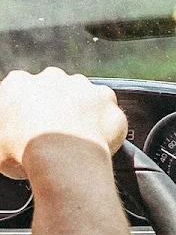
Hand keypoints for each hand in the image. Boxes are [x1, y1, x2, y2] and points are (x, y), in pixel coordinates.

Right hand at [0, 68, 127, 179]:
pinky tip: (97, 142)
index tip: (29, 129)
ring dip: (82, 112)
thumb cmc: (24, 153)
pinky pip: (107, 111)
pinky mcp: (106, 98)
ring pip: (82, 96)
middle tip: (55, 135)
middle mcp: (51, 77)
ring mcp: (82, 85)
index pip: (20, 92)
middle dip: (56, 108)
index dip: (26, 112)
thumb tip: (11, 138)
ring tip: (77, 141)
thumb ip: (6, 133)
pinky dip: (105, 124)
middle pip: (54, 89)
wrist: (61, 157)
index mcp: (18, 84)